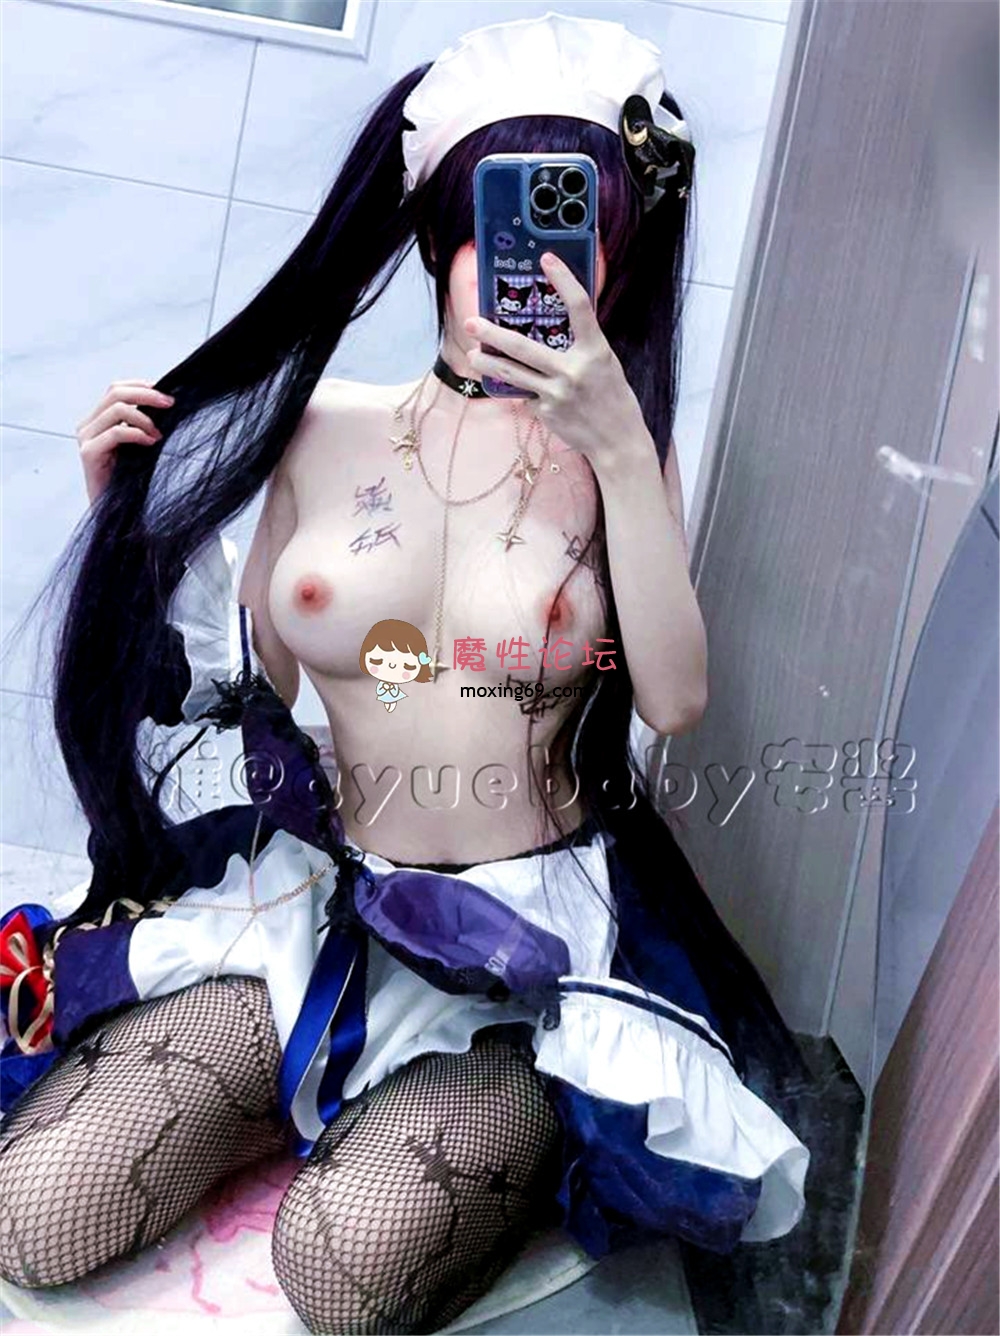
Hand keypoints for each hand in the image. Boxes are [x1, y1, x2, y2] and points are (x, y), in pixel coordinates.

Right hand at [75, 379, 173, 504]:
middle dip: (146, 395)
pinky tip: (151, 442)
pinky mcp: (88, 453)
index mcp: (97, 420)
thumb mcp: (140, 445)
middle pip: (115, 393)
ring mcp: (86, 438)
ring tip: (159, 434)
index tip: (166, 393)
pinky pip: (116, 432)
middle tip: (169, 404)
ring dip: (144, 418)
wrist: (117, 511)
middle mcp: (88, 426)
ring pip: (116, 409)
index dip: (141, 386)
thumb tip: (164, 403)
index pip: (116, 389)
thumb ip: (143, 424)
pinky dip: (137, 433)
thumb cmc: (130, 480)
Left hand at [464, 252, 649, 472]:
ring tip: (472, 356)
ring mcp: (557, 394)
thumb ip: (583, 345)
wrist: (618, 442)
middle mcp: (574, 370)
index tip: (546, 259)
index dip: (563, 279)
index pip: (579, 306)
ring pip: (512, 373)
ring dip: (488, 363)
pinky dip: (522, 389)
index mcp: (596, 351)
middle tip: (471, 323)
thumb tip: (555, 324)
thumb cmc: (613, 398)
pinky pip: (526, 394)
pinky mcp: (546, 412)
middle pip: (523, 347)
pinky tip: (521, 390)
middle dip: (492, 334)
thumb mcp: (605, 364)